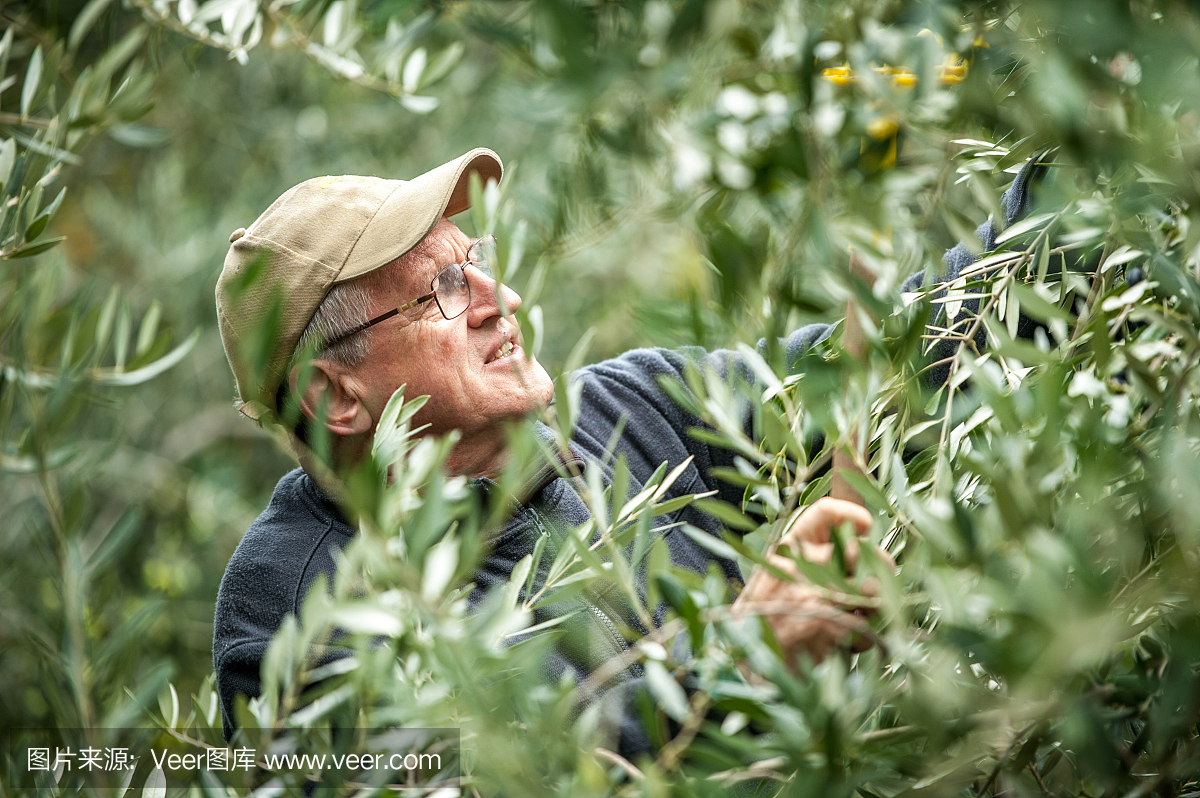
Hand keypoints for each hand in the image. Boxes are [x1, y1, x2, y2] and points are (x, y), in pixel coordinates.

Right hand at [732, 497, 892, 669]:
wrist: (744, 662)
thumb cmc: (768, 618)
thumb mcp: (779, 576)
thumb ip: (812, 557)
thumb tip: (861, 542)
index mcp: (788, 547)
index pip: (825, 512)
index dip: (853, 515)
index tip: (865, 527)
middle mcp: (799, 563)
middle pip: (864, 551)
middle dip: (880, 572)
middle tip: (874, 591)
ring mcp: (811, 591)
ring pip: (872, 588)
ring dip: (873, 609)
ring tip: (857, 620)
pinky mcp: (823, 622)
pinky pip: (864, 626)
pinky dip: (860, 640)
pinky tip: (842, 645)